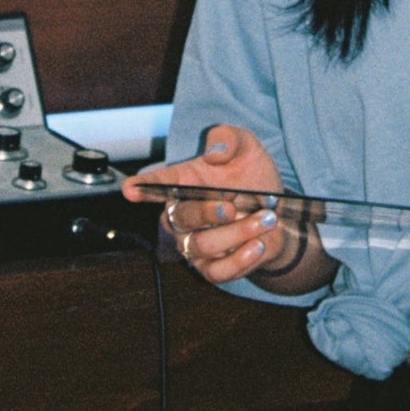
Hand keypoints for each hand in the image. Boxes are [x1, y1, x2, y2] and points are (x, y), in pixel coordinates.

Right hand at [123, 124, 304, 287]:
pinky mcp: (210, 269)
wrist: (279, 216)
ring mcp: (193, 244)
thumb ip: (228, 138)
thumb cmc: (253, 179)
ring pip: (201, 245)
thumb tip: (213, 154)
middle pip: (177, 217)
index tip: (130, 189)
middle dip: (205, 212)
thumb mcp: (246, 147)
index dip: (142, 188)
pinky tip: (257, 245)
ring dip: (236, 233)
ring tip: (264, 220)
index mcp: (182, 182)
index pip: (155, 184)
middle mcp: (182, 215)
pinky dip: (239, 260)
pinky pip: (215, 272)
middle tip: (231, 206)